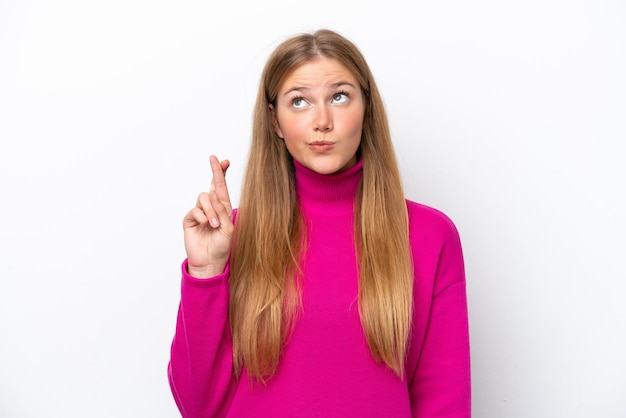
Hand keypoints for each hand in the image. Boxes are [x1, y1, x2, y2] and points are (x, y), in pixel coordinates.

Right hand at [183, 155, 232, 277]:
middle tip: (215, 160)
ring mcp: (200, 213)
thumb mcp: (228, 228)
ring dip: (211, 210)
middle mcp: (212, 208)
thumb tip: (213, 194)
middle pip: (212, 185)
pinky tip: (205, 225)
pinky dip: (202, 216)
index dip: (222, 174)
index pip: (223, 188)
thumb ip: (222, 211)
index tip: (224, 161)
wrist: (209, 262)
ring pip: (204, 198)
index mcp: (223, 209)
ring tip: (214, 225)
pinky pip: (195, 210)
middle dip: (216, 171)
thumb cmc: (222, 246)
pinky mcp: (190, 219)